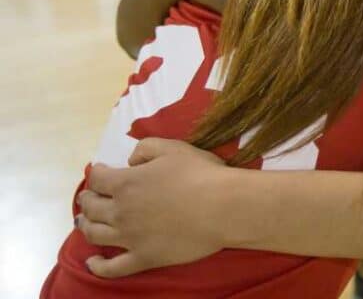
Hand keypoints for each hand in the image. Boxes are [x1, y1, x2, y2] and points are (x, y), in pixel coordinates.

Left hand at [76, 138, 228, 277]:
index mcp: (125, 183)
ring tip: (84, 222)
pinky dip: (97, 266)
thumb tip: (131, 161)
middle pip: (90, 207)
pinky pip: (112, 268)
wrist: (223, 207)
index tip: (100, 171)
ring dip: (85, 226)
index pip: (96, 178)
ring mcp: (130, 238)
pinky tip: (92, 262)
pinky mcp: (144, 258)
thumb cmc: (201, 174)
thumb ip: (145, 148)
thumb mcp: (173, 148)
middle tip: (90, 197)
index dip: (96, 173)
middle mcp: (120, 211)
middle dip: (87, 199)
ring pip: (95, 234)